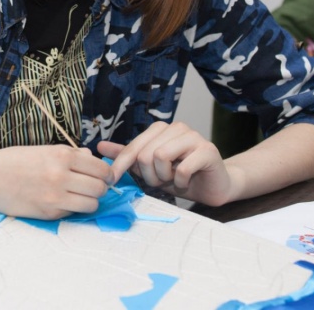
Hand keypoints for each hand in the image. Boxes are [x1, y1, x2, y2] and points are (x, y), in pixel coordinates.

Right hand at [0, 145, 113, 219]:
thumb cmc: (13, 161)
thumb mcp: (43, 150)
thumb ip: (70, 155)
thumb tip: (92, 160)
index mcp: (62, 156)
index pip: (101, 169)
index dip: (106, 174)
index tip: (104, 176)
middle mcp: (61, 176)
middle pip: (100, 188)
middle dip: (100, 188)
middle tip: (92, 187)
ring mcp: (55, 197)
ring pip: (92, 204)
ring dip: (89, 201)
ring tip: (79, 196)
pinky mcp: (48, 214)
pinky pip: (73, 213)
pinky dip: (72, 209)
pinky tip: (61, 202)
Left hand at [97, 122, 237, 205]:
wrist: (213, 186)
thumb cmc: (180, 176)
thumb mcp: (149, 168)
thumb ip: (127, 156)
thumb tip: (100, 147)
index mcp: (161, 129)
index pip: (134, 146)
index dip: (121, 165)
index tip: (112, 180)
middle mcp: (177, 128)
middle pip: (145, 154)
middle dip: (149, 176)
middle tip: (160, 181)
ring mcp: (194, 136)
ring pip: (161, 158)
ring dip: (164, 178)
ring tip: (173, 179)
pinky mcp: (208, 150)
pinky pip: (182, 170)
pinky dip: (180, 182)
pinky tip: (186, 181)